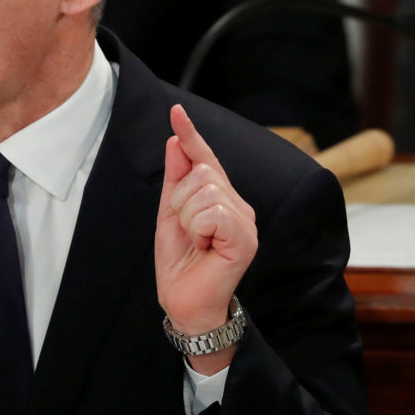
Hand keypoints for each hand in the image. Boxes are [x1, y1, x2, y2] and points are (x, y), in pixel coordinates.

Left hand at [155, 104, 256, 369]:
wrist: (184, 303)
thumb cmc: (180, 264)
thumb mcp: (169, 215)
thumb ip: (174, 179)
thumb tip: (174, 141)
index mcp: (223, 199)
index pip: (205, 159)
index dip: (191, 135)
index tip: (176, 111)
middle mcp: (239, 206)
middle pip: (201, 172)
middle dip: (179, 201)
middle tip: (186, 232)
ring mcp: (245, 222)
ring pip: (205, 190)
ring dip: (187, 218)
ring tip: (195, 242)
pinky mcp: (245, 238)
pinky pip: (213, 211)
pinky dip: (198, 227)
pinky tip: (205, 247)